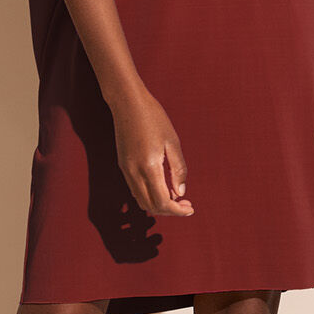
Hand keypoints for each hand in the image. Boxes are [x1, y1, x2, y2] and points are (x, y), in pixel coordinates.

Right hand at [110, 89, 194, 216]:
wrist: (127, 102)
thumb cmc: (153, 117)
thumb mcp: (172, 142)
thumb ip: (178, 169)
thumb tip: (180, 192)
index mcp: (149, 167)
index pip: (162, 202)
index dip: (178, 210)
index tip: (190, 208)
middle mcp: (134, 172)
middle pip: (151, 206)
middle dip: (170, 210)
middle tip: (186, 203)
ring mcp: (126, 170)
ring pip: (141, 201)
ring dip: (159, 205)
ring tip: (176, 196)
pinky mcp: (123, 166)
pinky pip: (135, 190)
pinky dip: (149, 196)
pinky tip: (162, 187)